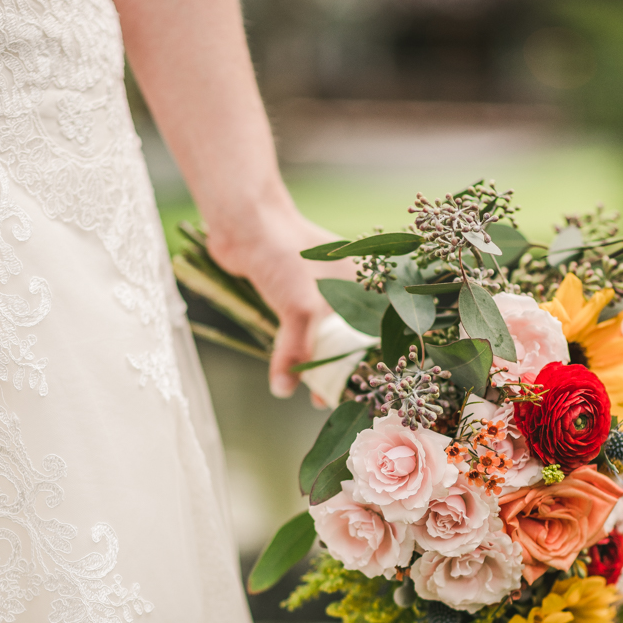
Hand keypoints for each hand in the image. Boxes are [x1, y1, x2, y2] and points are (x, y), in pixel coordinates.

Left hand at [207, 195, 356, 397]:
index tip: (366, 391)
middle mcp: (346, 290)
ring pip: (324, 338)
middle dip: (345, 371)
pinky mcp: (291, 298)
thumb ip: (296, 350)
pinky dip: (297, 354)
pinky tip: (292, 375)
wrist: (243, 223)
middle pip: (352, 339)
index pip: (378, 331)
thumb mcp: (300, 308)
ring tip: (315, 395)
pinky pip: (299, 333)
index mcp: (364, 284)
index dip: (373, 361)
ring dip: (319, 366)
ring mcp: (318, 294)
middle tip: (337, 399)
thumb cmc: (283, 255)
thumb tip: (284, 388)